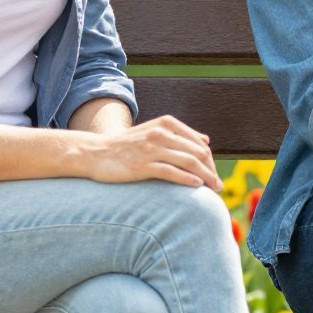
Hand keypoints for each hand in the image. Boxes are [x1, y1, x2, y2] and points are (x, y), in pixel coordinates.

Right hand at [82, 115, 220, 190]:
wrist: (95, 152)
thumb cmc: (126, 146)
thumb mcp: (153, 132)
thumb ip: (179, 135)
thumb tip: (206, 141)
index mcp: (166, 123)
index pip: (199, 143)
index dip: (210, 160)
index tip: (214, 174)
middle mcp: (161, 133)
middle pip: (198, 153)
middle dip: (211, 170)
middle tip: (218, 186)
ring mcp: (152, 149)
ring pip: (189, 162)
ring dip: (205, 177)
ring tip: (214, 189)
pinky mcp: (143, 165)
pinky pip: (172, 172)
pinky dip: (188, 179)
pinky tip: (197, 186)